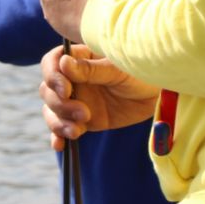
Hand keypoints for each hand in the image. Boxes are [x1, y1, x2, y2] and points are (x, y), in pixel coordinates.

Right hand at [39, 43, 157, 150]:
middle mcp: (73, 79)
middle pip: (48, 90)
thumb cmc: (140, 73)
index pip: (52, 63)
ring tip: (77, 130)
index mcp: (79, 58)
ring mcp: (76, 100)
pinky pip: (62, 128)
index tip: (66, 90)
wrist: (156, 96)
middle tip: (83, 113)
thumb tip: (63, 63)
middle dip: (60, 104)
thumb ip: (91, 69)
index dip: (52, 76)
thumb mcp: (117, 69)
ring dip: (58, 122)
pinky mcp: (82, 120)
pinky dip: (58, 136)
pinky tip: (60, 145)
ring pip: (52, 110)